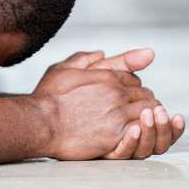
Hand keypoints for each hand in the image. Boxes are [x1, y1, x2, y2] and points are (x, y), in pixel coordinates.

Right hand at [43, 49, 185, 158]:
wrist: (40, 124)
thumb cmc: (47, 98)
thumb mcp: (62, 68)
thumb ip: (83, 58)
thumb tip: (101, 53)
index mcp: (108, 76)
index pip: (134, 79)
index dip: (133, 88)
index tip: (129, 97)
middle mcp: (117, 93)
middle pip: (146, 95)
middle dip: (144, 102)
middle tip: (139, 112)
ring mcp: (118, 114)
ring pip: (149, 112)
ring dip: (147, 118)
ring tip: (141, 125)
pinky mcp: (115, 136)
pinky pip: (141, 131)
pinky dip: (142, 132)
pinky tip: (135, 136)